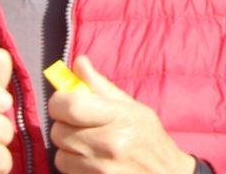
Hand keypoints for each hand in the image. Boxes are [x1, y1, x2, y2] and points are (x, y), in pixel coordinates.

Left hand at [47, 56, 193, 173]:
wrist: (166, 173)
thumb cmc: (148, 137)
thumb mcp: (132, 106)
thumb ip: (100, 85)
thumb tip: (78, 62)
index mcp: (118, 116)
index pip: (71, 106)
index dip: (59, 101)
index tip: (63, 101)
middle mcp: (109, 143)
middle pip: (59, 131)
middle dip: (64, 125)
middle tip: (79, 124)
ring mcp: (102, 168)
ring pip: (60, 154)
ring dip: (68, 147)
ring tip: (86, 143)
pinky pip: (67, 171)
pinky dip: (73, 164)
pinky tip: (90, 159)